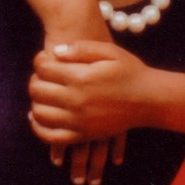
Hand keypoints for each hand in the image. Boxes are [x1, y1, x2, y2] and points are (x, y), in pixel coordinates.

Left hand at [39, 24, 118, 184]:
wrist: (149, 99)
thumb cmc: (130, 71)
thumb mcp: (110, 51)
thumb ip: (82, 48)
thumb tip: (56, 51)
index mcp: (81, 77)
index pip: (43, 68)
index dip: (39, 61)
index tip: (44, 59)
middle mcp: (76, 100)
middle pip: (37, 90)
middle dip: (35, 79)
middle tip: (43, 75)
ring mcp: (78, 121)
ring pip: (39, 113)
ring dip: (35, 101)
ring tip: (43, 93)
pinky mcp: (82, 135)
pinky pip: (50, 136)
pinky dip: (38, 127)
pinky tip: (38, 117)